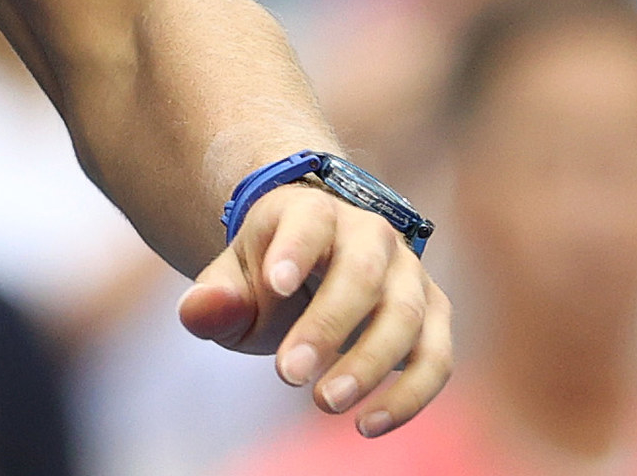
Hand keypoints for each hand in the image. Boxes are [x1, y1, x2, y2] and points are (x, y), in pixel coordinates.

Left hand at [179, 182, 454, 436]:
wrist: (316, 269)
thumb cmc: (269, 274)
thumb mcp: (233, 278)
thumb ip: (215, 297)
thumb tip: (200, 311)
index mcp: (313, 211)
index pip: (308, 221)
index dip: (294, 250)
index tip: (271, 285)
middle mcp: (372, 235)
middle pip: (362, 274)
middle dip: (327, 326)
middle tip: (288, 375)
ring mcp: (410, 274)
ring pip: (406, 317)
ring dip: (369, 366)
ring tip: (324, 403)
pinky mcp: (434, 316)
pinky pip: (435, 358)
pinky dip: (408, 395)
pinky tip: (367, 425)